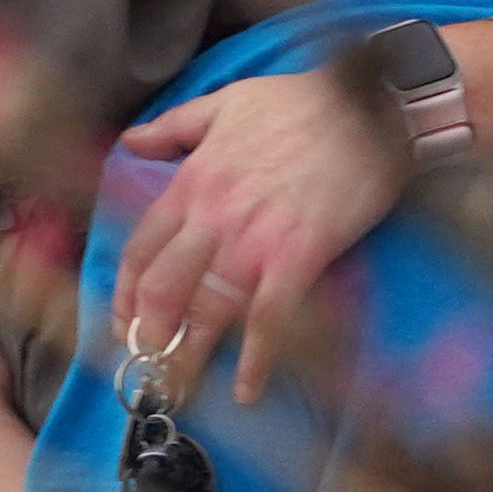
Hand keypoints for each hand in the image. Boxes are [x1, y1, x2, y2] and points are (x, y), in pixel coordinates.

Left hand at [113, 67, 404, 403]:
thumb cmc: (301, 103)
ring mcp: (255, 240)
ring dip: (190, 356)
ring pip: (207, 311)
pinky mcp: (299, 257)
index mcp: (194, 181)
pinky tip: (248, 388)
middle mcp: (214, 216)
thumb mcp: (225, 103)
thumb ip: (174, 127)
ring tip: (183, 388)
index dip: (125, 292)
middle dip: (150, 335)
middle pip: (163, 288)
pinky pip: (268, 320)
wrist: (369, 106)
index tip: (123, 322)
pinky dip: (255, 359)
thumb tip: (132, 142)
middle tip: (149, 365)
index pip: (141, 247)